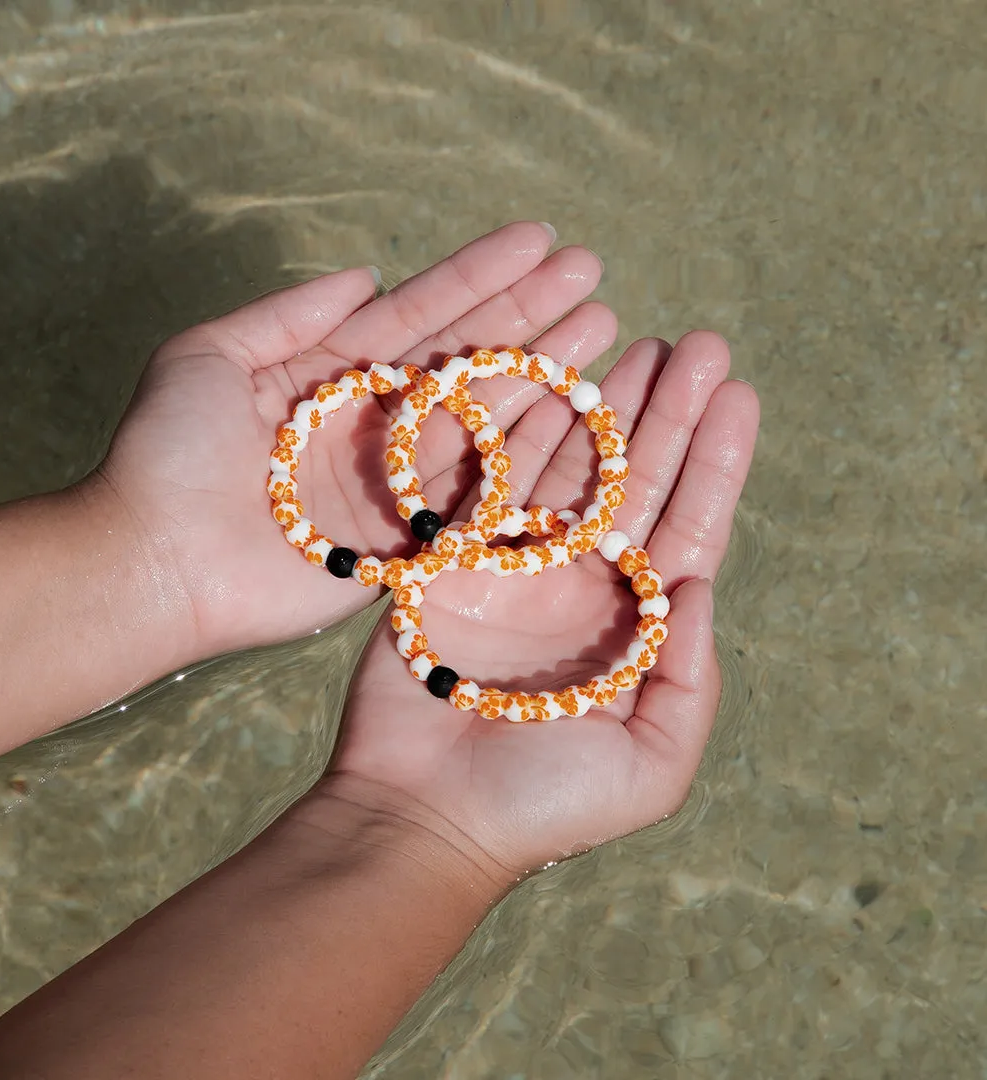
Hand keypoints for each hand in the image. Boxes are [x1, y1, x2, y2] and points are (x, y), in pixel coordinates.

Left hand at [89, 222, 612, 656]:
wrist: (153, 564)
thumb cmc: (166, 456)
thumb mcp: (209, 356)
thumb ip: (289, 314)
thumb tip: (364, 275)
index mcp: (334, 376)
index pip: (422, 315)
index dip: (480, 276)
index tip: (539, 239)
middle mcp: (376, 426)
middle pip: (467, 360)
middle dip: (529, 314)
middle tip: (593, 271)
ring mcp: (399, 485)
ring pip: (486, 420)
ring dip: (544, 372)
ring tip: (605, 325)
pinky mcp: (411, 544)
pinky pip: (480, 496)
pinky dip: (529, 458)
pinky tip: (579, 417)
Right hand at [332, 331, 758, 880]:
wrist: (420, 814)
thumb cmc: (539, 804)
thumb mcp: (649, 767)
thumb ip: (690, 683)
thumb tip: (701, 587)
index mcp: (632, 627)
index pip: (687, 528)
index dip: (714, 462)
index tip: (738, 395)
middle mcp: (580, 586)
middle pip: (634, 482)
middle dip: (666, 413)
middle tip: (696, 344)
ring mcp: (515, 568)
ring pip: (568, 469)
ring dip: (601, 407)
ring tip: (634, 343)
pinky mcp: (452, 559)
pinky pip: (491, 481)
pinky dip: (519, 432)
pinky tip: (550, 382)